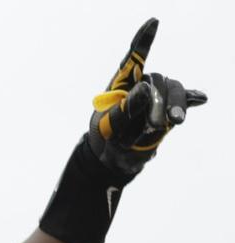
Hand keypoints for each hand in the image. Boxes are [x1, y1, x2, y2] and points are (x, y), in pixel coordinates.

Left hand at [87, 18, 206, 176]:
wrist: (115, 155)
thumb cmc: (107, 134)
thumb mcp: (110, 124)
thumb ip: (126, 108)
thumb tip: (146, 88)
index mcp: (124, 82)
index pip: (134, 57)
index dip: (144, 40)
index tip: (153, 21)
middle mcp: (145, 84)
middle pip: (159, 81)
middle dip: (159, 101)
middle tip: (156, 123)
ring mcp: (159, 96)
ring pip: (174, 91)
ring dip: (176, 105)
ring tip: (176, 121)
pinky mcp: (170, 109)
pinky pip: (185, 99)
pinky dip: (192, 99)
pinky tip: (201, 99)